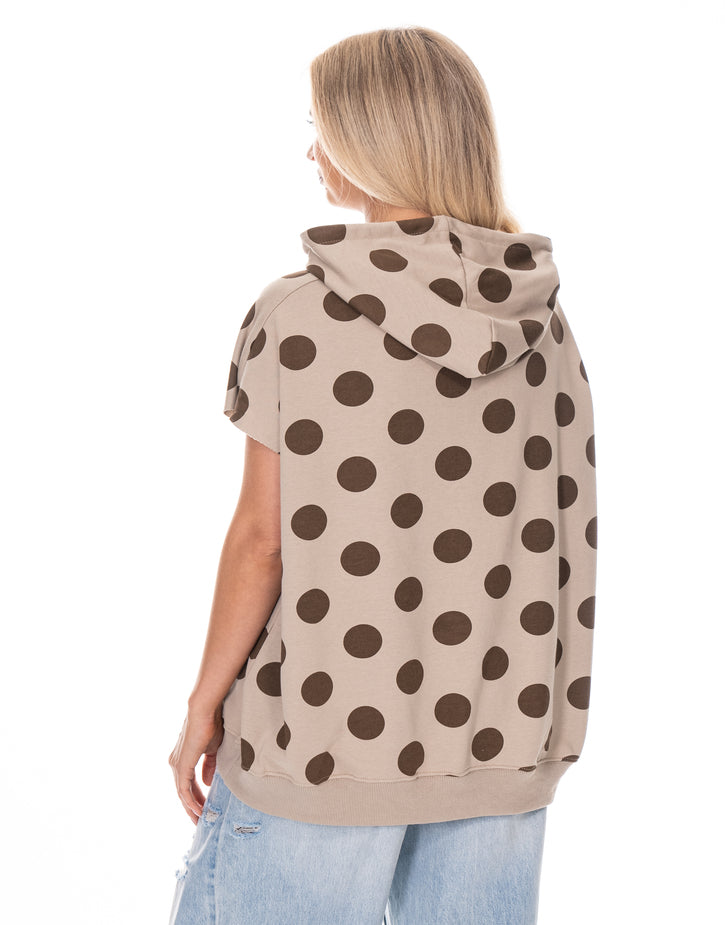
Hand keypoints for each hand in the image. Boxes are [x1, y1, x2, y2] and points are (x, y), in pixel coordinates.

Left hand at [168, 704, 224, 823]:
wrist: (205, 712)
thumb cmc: (211, 725)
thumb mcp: (212, 750)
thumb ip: (209, 767)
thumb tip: (207, 783)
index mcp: (183, 759)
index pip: (187, 784)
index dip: (196, 798)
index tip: (205, 809)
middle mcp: (175, 764)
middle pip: (183, 792)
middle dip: (192, 808)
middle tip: (201, 821)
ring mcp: (177, 765)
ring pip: (182, 794)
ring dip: (192, 808)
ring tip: (201, 820)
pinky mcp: (181, 766)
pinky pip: (184, 790)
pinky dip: (191, 801)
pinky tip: (198, 811)